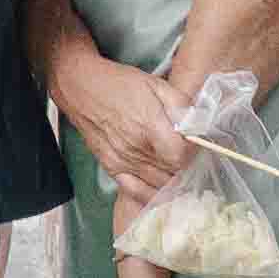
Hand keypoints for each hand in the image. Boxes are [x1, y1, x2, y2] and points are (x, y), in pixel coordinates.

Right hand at [54, 55, 189, 205]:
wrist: (81, 88)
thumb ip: (181, 105)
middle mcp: (136, 148)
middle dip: (186, 166)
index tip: (194, 145)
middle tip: (189, 156)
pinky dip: (151, 193)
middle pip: (172, 173)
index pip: (182, 156)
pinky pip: (135, 190)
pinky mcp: (111, 167)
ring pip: (157, 185)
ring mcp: (122, 161)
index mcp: (150, 126)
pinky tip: (160, 189)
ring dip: (172, 181)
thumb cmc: (120, 84)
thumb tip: (197, 124)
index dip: (193, 153)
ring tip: (178, 170)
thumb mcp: (157, 85)